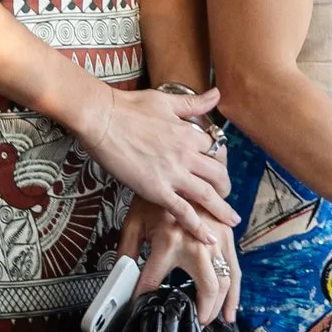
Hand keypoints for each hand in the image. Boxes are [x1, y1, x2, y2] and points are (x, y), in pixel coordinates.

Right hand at [81, 82, 236, 235]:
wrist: (101, 118)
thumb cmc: (129, 107)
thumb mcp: (166, 100)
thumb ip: (194, 103)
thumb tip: (217, 93)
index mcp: (189, 133)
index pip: (216, 150)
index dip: (220, 161)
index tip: (219, 169)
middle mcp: (186, 154)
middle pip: (219, 174)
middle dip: (226, 187)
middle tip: (225, 195)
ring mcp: (173, 173)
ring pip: (208, 195)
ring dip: (221, 210)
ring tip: (230, 220)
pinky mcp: (156, 190)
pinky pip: (183, 212)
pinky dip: (198, 226)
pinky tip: (208, 237)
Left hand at [118, 193, 240, 326]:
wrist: (180, 169)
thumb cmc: (156, 197)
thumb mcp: (135, 222)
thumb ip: (127, 251)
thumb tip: (120, 275)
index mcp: (168, 241)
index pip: (153, 281)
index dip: (144, 298)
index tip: (139, 309)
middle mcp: (196, 244)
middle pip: (207, 289)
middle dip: (203, 312)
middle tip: (194, 324)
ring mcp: (216, 241)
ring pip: (226, 281)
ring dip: (223, 306)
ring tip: (216, 322)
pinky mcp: (227, 237)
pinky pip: (235, 269)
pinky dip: (235, 291)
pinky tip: (231, 307)